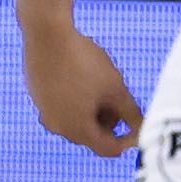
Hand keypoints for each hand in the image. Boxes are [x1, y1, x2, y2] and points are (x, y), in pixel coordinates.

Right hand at [20, 6, 140, 154]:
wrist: (47, 33)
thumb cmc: (84, 62)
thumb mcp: (116, 88)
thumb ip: (132, 114)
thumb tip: (144, 129)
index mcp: (78, 131)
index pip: (109, 148)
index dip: (128, 139)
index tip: (137, 122)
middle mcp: (57, 127)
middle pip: (91, 134)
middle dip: (109, 121)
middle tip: (119, 97)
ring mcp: (44, 111)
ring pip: (75, 119)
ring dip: (92, 109)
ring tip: (101, 82)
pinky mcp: (36, 95)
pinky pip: (61, 104)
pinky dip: (75, 97)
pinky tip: (80, 73)